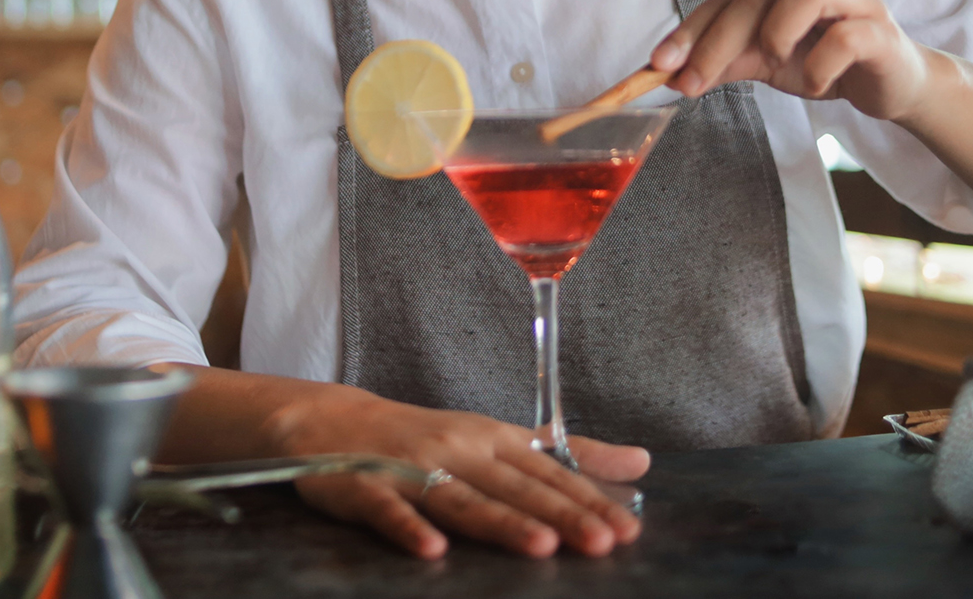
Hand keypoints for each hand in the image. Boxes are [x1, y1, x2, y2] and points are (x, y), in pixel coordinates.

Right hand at [264, 384, 646, 558]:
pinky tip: (433, 551)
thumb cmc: (427, 438)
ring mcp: (411, 468)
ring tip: (541, 546)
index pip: (548, 472)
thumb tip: (641, 462)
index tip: (628, 529)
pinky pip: (389, 511)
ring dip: (500, 523)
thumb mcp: (500, 439)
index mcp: (492, 439)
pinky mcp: (364, 487)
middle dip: (561, 515)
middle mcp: (459, 450)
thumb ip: (569, 455)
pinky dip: (410, 527)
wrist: (331, 421)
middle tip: (603, 543)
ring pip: (462, 499)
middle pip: (515, 488)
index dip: (588, 500)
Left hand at [649, 0, 936, 120]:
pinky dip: (818, 66)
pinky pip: (844, 37)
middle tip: (691, 82)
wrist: (890, 82)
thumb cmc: (826, 59)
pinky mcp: (881, 26)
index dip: (691, 29)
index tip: (659, 63)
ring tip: (774, 63)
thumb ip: (723, 59)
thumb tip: (670, 72)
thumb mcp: (764, 59)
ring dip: (776, 34)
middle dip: (717, 41)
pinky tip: (815, 83)